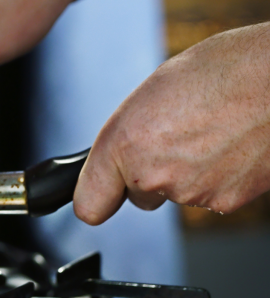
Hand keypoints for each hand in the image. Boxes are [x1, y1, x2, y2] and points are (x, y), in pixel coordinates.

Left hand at [74, 22, 269, 224]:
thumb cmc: (221, 72)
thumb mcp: (151, 94)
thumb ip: (128, 136)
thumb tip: (121, 159)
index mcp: (124, 144)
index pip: (89, 205)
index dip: (98, 198)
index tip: (102, 194)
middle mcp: (152, 175)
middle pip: (139, 195)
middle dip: (150, 174)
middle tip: (177, 137)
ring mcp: (190, 192)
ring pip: (176, 193)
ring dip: (187, 171)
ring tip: (210, 132)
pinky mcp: (225, 202)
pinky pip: (210, 194)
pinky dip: (217, 177)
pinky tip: (229, 146)